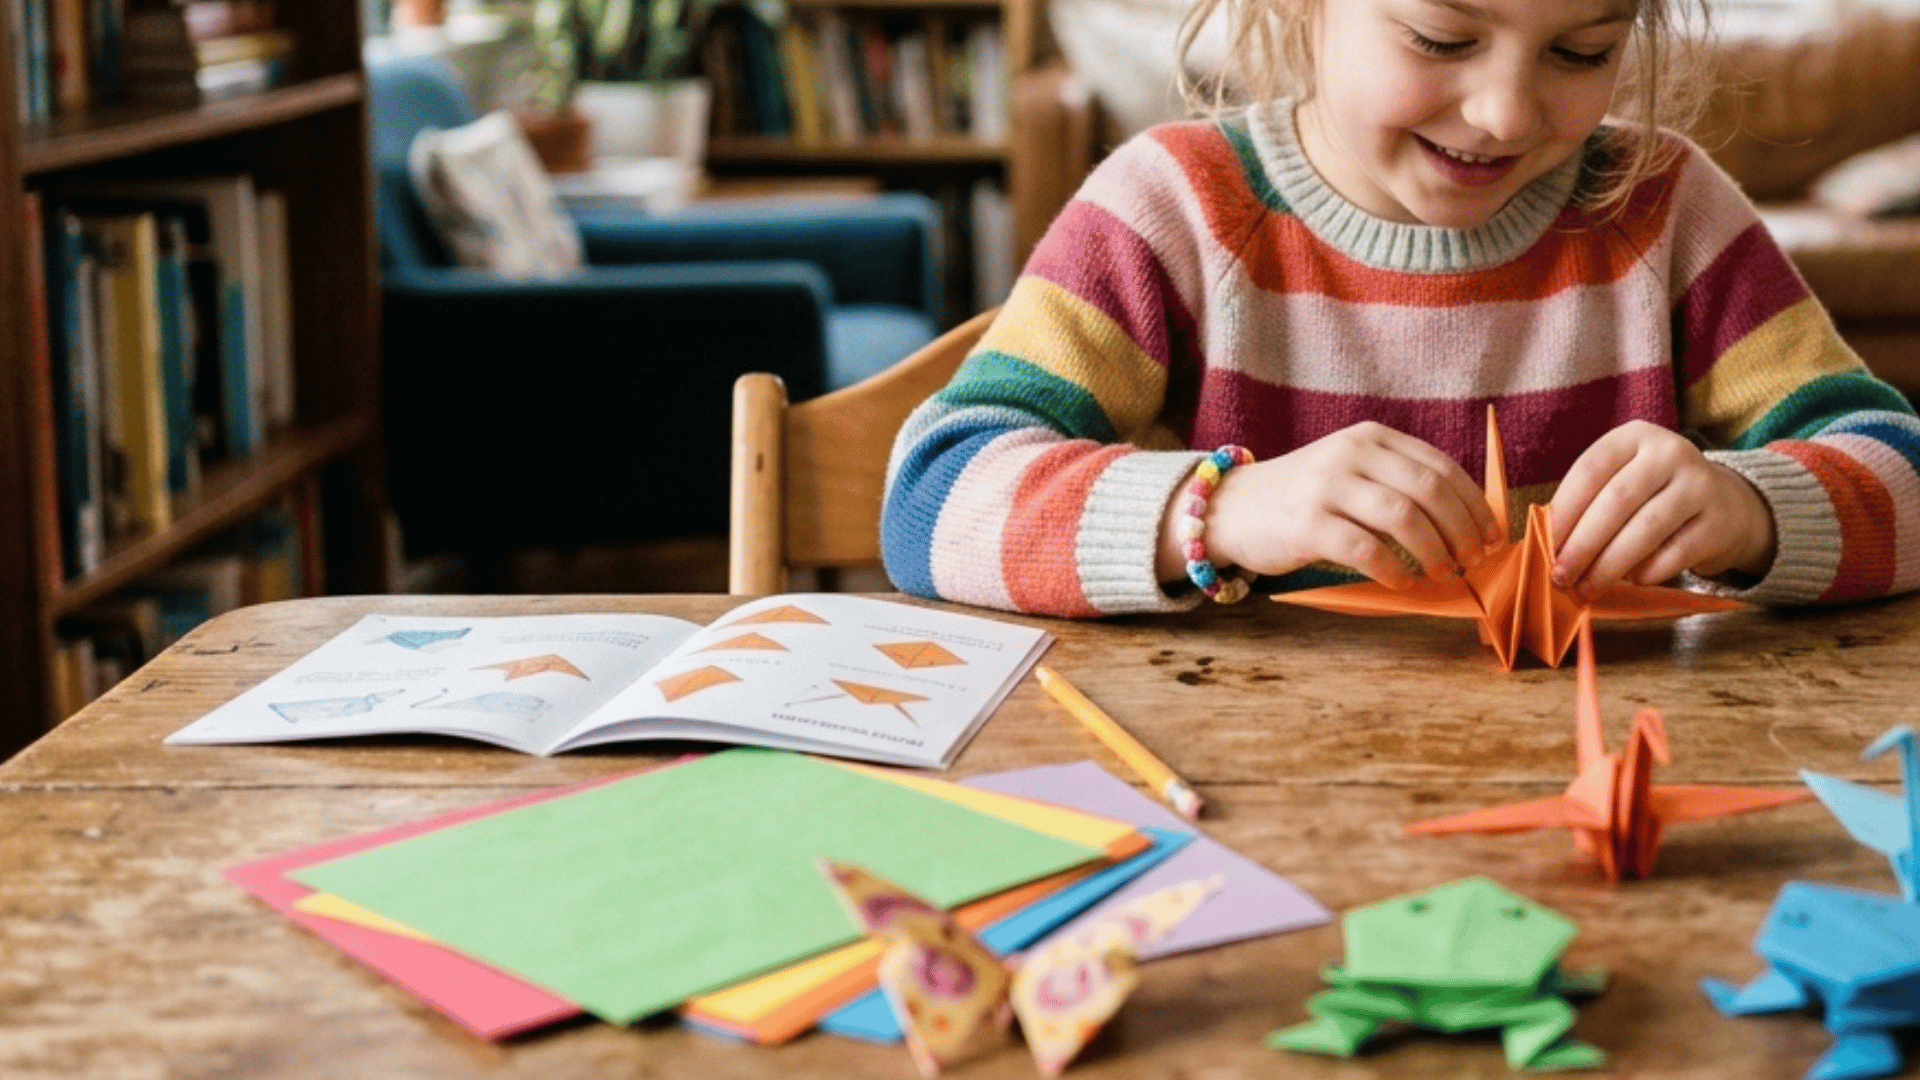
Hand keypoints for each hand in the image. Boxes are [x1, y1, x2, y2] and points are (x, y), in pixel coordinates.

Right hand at [1160, 423, 1502, 588]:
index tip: (1492, 536)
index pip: (1440, 467)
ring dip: (1434, 551)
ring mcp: (1327, 485)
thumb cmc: (1305, 498)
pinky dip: (1394, 569)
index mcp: (1371, 437)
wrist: (1233, 507)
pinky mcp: (1307, 523)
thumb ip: (1399, 483)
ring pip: (1403, 517)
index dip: (1474, 505)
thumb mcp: (1353, 473)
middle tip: (1474, 561)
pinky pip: (1366, 549)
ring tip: (1444, 573)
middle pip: (1428, 490)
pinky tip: (1405, 582)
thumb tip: (1467, 523)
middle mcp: (1351, 453)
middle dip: (1462, 530)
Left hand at [1548, 421, 1774, 597]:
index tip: (1543, 545)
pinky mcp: (1718, 522)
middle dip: (1582, 544)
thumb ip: (1588, 503)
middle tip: (1561, 576)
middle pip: (1616, 501)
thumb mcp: (1622, 481)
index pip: (1590, 470)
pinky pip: (1674, 553)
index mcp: (1634, 437)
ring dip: (1608, 565)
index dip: (1563, 511)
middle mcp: (1670, 453)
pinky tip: (1631, 580)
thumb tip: (1549, 547)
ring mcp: (1699, 485)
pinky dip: (1646, 572)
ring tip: (1586, 589)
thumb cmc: (1653, 495)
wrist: (1727, 504)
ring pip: (1644, 530)